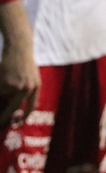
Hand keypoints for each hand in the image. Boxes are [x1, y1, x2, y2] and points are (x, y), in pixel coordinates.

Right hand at [0, 0, 39, 123]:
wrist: (19, 48)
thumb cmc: (24, 64)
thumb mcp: (32, 78)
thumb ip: (28, 92)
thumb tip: (18, 111)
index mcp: (36, 87)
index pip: (31, 107)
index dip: (24, 117)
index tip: (18, 124)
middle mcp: (27, 88)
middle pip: (13, 109)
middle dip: (5, 117)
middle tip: (0, 124)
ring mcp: (14, 85)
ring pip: (3, 99)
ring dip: (1, 99)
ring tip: (6, 84)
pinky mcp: (3, 82)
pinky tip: (2, 81)